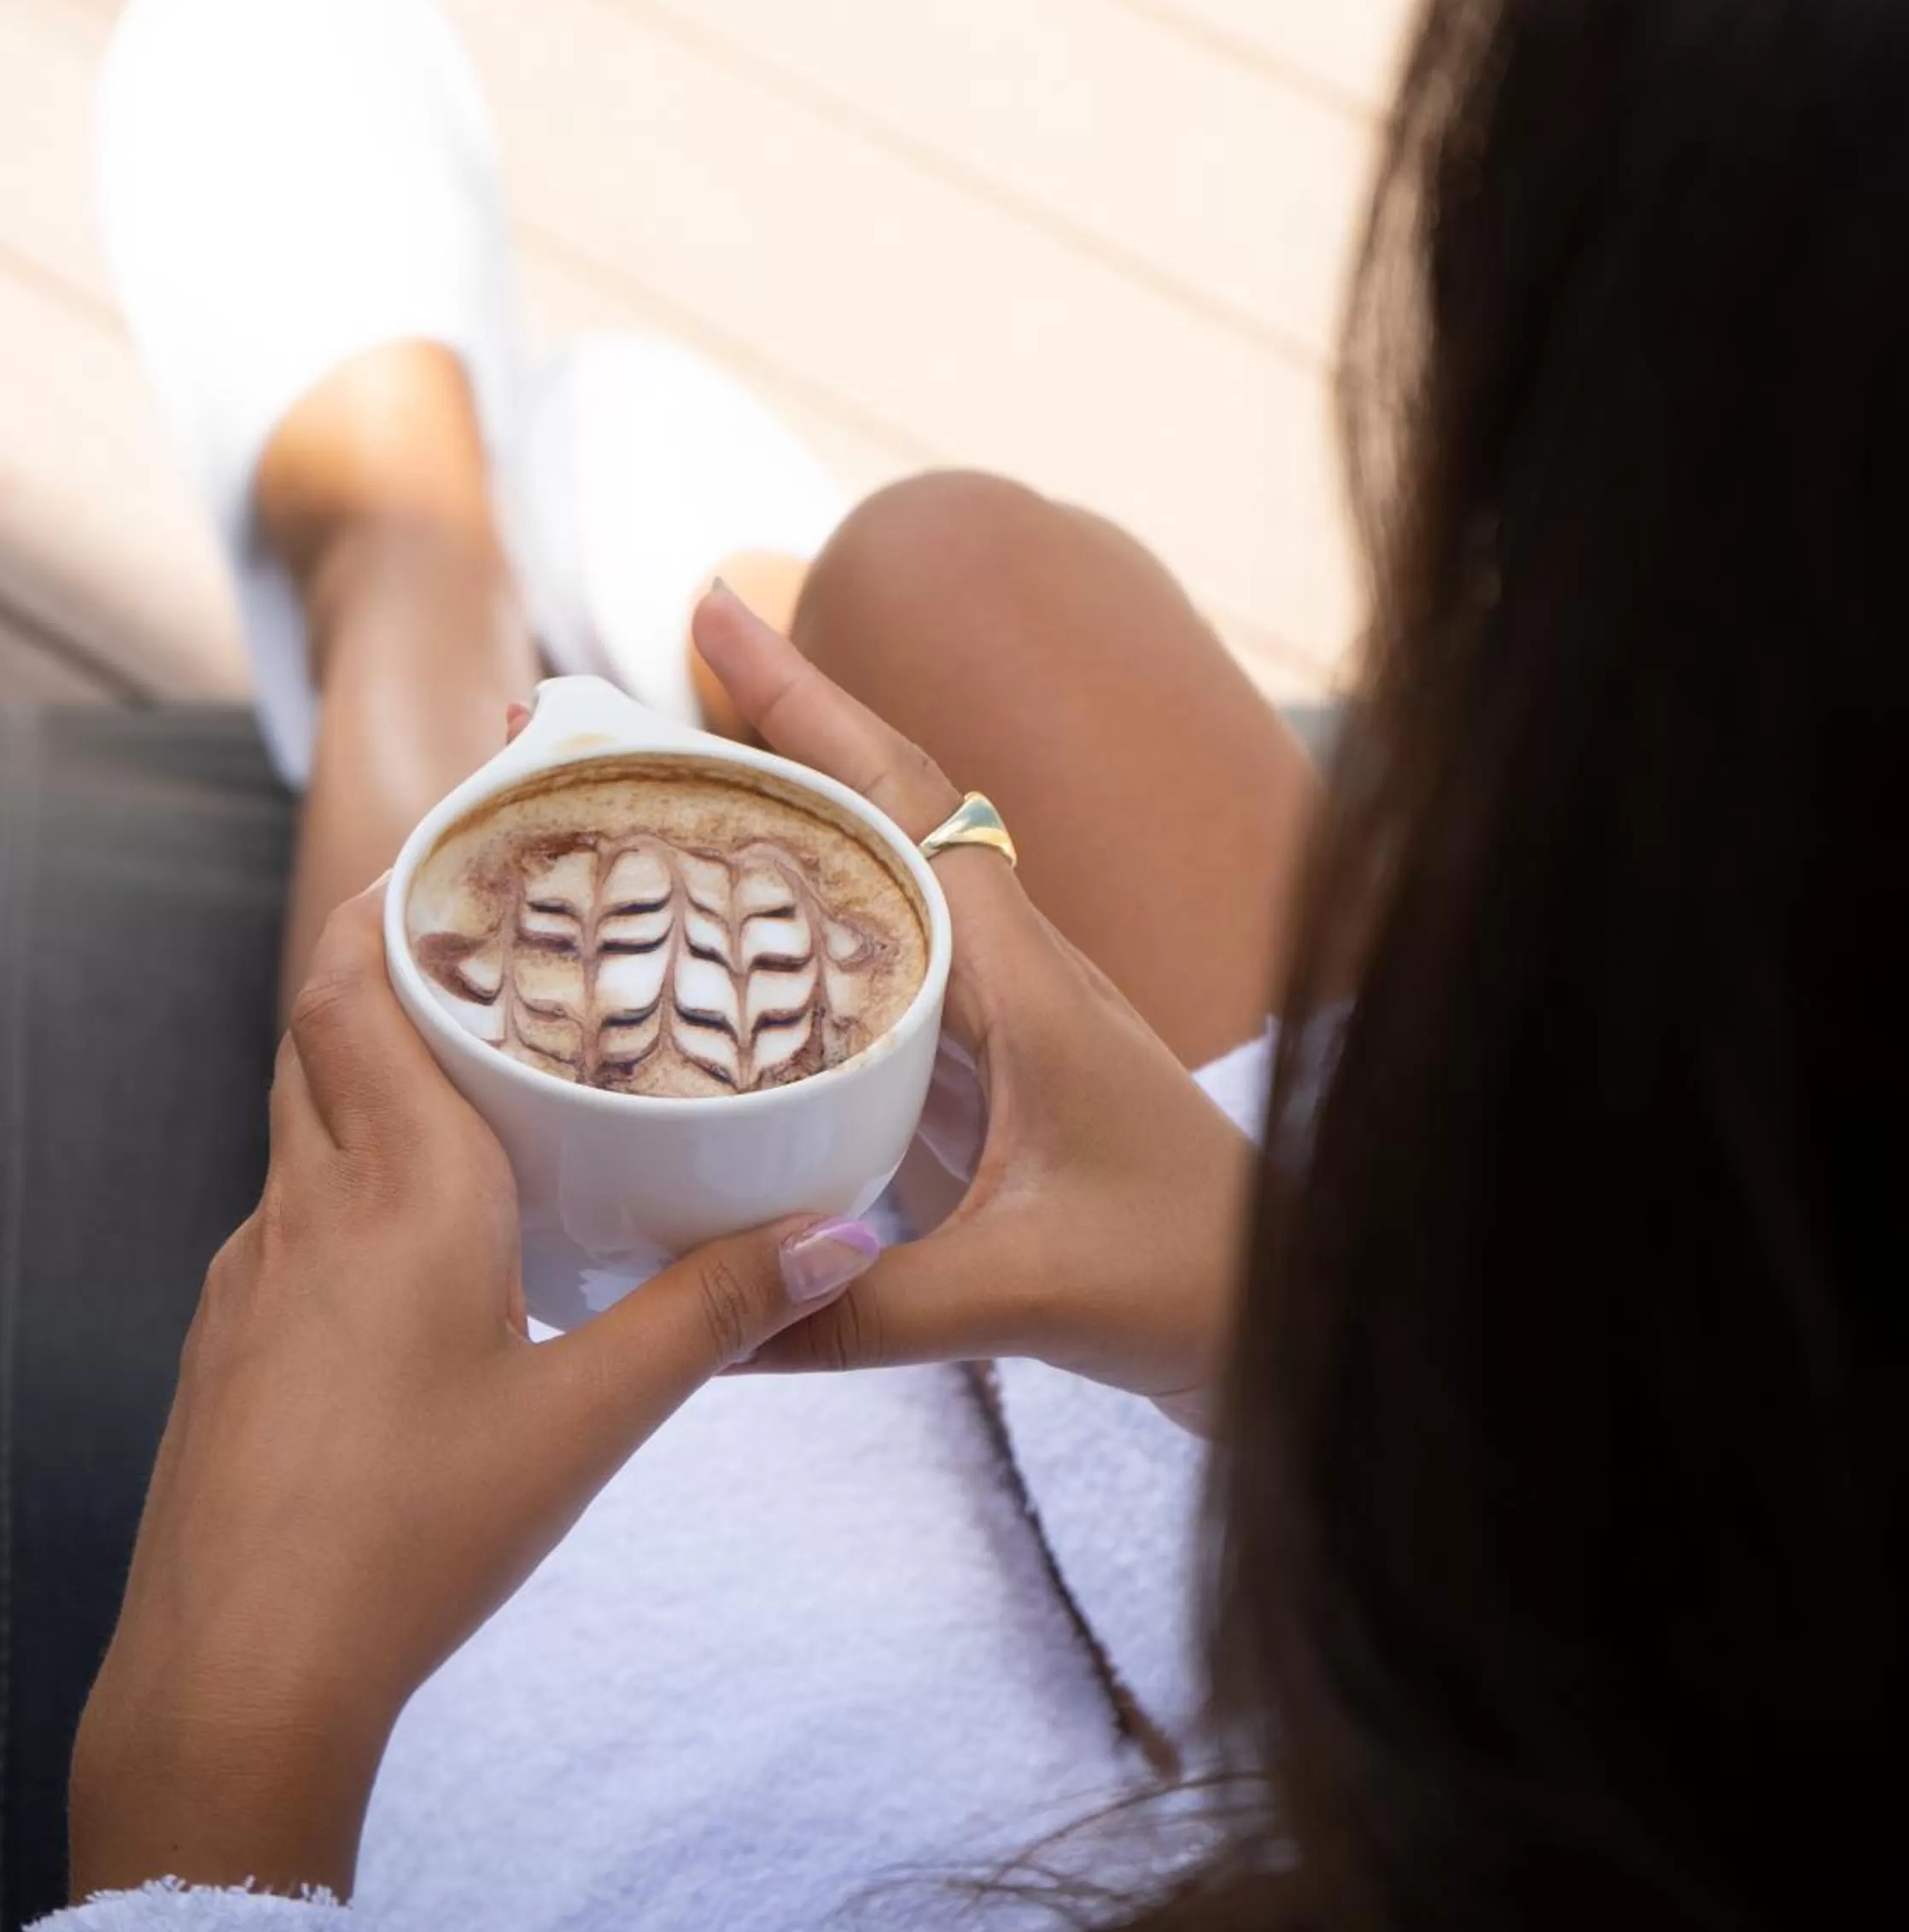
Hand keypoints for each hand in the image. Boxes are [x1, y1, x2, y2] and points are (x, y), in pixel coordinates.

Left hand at [70, 883, 878, 1902]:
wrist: (238, 1677)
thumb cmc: (409, 1542)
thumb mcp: (590, 1421)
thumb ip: (713, 1311)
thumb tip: (840, 1233)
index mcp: (397, 1196)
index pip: (355, 987)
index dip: (390, 898)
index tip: (454, 841)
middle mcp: (307, 1208)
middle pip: (321, 1029)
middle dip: (391, 958)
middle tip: (494, 930)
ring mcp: (254, 1275)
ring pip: (305, 1119)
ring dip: (372, 1064)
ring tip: (478, 1061)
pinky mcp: (234, 1339)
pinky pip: (293, 1204)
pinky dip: (351, 1164)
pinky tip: (425, 1227)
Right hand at [691, 585, 1260, 1431]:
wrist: (1278, 1305)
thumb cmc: (1187, 1278)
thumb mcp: (1030, 1292)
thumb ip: (871, 1310)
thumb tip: (706, 1322)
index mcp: (1027, 979)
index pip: (908, 799)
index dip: (810, 703)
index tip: (714, 608)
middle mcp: (1010, 967)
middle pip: (874, 809)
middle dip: (753, 736)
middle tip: (606, 709)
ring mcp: (997, 1009)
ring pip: (870, 877)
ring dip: (767, 821)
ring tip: (636, 794)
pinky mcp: (984, 1063)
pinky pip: (873, 959)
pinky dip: (792, 924)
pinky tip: (716, 942)